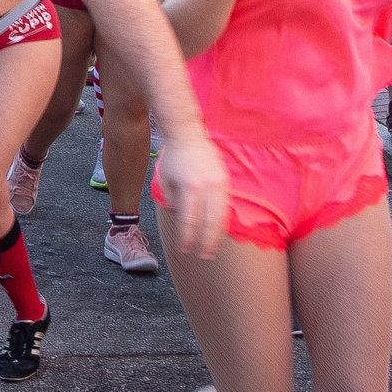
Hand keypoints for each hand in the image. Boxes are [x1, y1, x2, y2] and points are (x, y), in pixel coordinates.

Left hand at [152, 134, 229, 261]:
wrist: (188, 134)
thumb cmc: (173, 159)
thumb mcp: (165, 181)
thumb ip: (173, 202)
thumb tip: (184, 220)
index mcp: (190, 187)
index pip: (189, 220)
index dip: (188, 237)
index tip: (185, 249)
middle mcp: (207, 186)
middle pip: (209, 222)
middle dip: (206, 242)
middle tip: (203, 256)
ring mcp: (220, 183)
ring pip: (222, 215)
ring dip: (218, 234)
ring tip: (213, 248)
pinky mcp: (226, 180)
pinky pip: (226, 205)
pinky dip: (222, 220)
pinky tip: (218, 230)